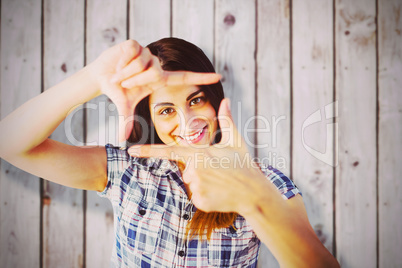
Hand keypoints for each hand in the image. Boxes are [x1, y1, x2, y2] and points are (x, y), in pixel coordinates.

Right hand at [87, 40, 220, 141]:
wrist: (101, 77)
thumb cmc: (117, 91)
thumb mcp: (125, 107)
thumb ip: (126, 122)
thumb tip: (121, 140)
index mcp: (159, 80)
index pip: (185, 78)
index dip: (201, 78)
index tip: (219, 77)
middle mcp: (156, 65)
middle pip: (155, 73)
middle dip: (136, 80)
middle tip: (124, 83)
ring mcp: (147, 53)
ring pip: (142, 63)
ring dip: (126, 73)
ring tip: (119, 74)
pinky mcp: (135, 44)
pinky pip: (132, 53)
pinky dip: (121, 62)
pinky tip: (117, 64)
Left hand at [128, 98, 272, 213]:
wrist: (254, 192)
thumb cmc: (244, 164)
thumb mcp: (235, 141)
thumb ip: (227, 120)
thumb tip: (226, 100)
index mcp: (198, 153)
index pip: (168, 151)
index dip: (148, 151)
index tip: (131, 151)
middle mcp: (194, 169)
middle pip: (186, 171)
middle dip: (199, 172)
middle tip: (218, 172)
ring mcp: (196, 186)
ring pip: (191, 184)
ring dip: (203, 184)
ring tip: (220, 183)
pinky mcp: (199, 201)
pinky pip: (197, 197)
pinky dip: (206, 196)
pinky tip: (219, 194)